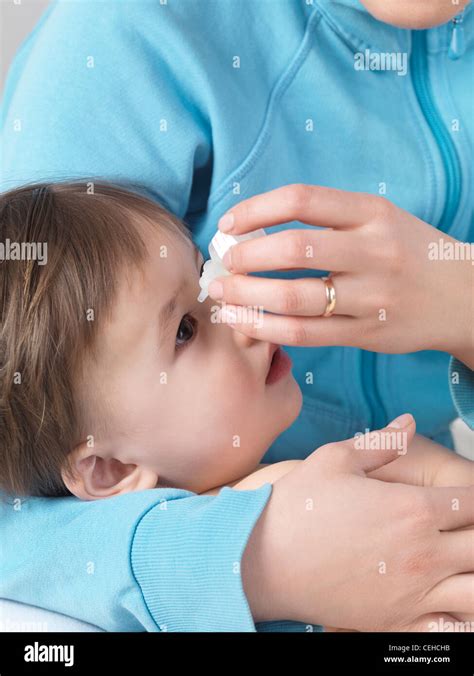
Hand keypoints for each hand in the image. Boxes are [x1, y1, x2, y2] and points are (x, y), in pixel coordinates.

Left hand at [210, 184, 472, 366]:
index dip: (255, 210)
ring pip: (294, 298)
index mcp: (373, 212)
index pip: (302, 199)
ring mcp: (372, 296)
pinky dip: (266, 328)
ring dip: (247, 296)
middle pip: (294, 249)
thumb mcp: (380, 220)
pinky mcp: (368, 333)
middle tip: (224, 263)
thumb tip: (257, 227)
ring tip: (223, 296)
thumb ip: (329, 221)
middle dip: (246, 256)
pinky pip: (306, 334)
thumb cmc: (409, 253)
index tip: (228, 223)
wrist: (463, 297)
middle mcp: (374, 251)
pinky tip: (243, 323)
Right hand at [241, 414, 473, 630]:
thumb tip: (410, 421)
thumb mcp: (335, 459)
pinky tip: (449, 596)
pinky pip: (452, 625)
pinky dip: (461, 613)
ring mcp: (413, 592)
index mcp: (412, 509)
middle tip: (462, 524)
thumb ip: (381, 441)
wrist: (261, 559)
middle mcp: (422, 553)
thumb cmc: (297, 506)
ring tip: (460, 561)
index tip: (467, 496)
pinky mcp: (397, 621)